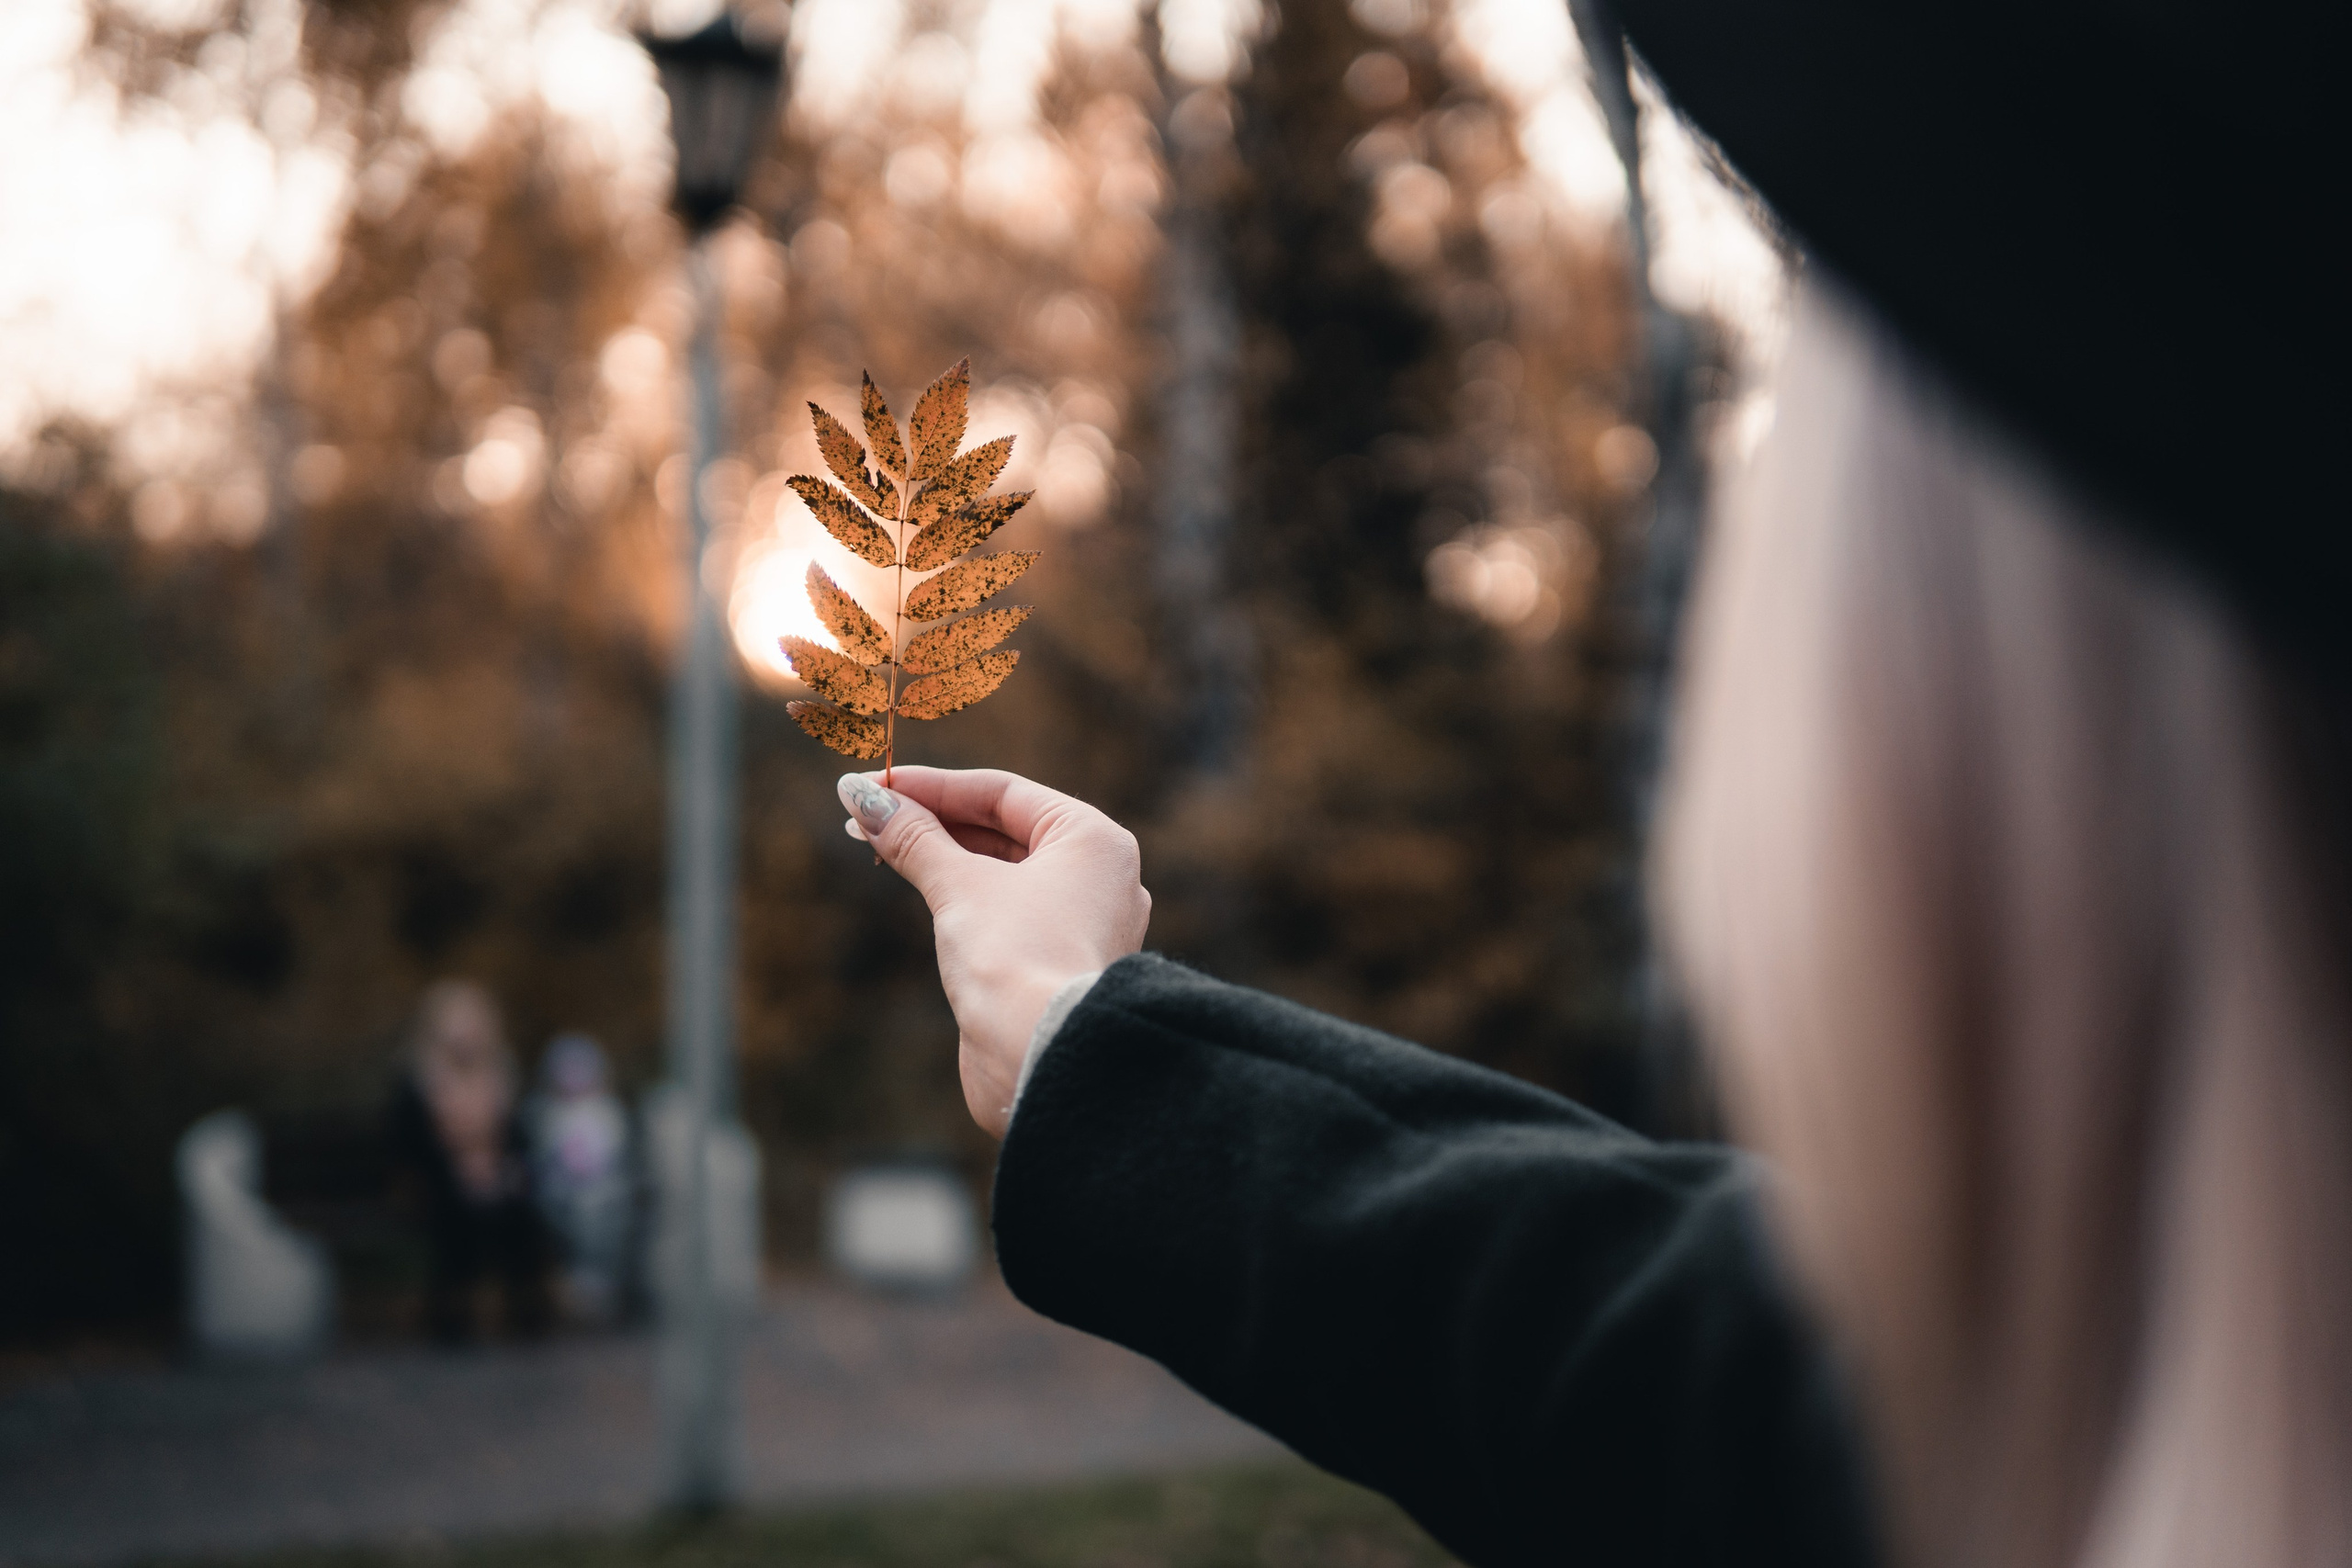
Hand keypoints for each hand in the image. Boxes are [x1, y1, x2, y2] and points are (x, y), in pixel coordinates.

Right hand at [837, 768, 1150, 1135]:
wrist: (1040, 1058)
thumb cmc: (1014, 960)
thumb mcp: (958, 887)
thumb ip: (912, 839)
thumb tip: (863, 799)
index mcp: (1094, 840)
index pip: (1003, 793)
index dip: (932, 786)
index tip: (873, 785)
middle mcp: (1099, 876)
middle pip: (1004, 829)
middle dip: (931, 820)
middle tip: (863, 816)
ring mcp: (1081, 922)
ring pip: (1003, 871)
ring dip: (942, 855)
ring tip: (879, 845)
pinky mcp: (1056, 963)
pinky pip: (1007, 910)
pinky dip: (963, 894)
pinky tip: (921, 886)